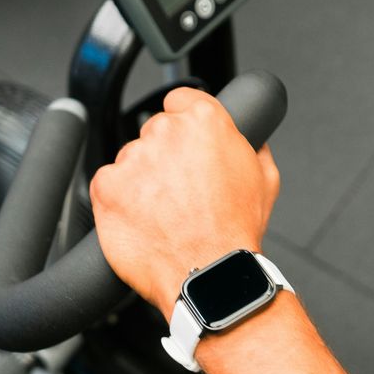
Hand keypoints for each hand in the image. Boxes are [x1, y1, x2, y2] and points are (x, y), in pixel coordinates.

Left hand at [89, 86, 280, 316]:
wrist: (209, 273)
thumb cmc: (237, 230)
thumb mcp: (266, 179)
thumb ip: (253, 146)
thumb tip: (252, 139)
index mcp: (205, 120)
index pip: (180, 99)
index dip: (184, 123)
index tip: (185, 143)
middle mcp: (166, 131)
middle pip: (155, 132)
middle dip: (164, 156)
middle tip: (181, 191)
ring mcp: (133, 157)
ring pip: (132, 160)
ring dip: (142, 181)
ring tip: (165, 213)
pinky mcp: (107, 186)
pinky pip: (109, 185)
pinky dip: (121, 201)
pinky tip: (145, 221)